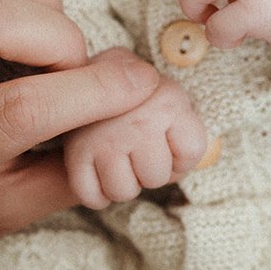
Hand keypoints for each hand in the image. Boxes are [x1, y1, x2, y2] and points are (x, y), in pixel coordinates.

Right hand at [63, 74, 207, 208]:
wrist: (95, 72)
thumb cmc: (142, 95)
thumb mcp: (174, 98)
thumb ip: (190, 129)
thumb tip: (195, 164)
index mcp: (168, 101)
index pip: (191, 155)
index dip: (183, 156)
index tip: (170, 141)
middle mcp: (137, 120)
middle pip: (156, 178)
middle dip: (152, 170)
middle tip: (141, 149)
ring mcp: (103, 138)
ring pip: (123, 192)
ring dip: (124, 182)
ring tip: (121, 159)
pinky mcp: (75, 153)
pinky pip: (90, 197)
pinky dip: (96, 193)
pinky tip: (100, 172)